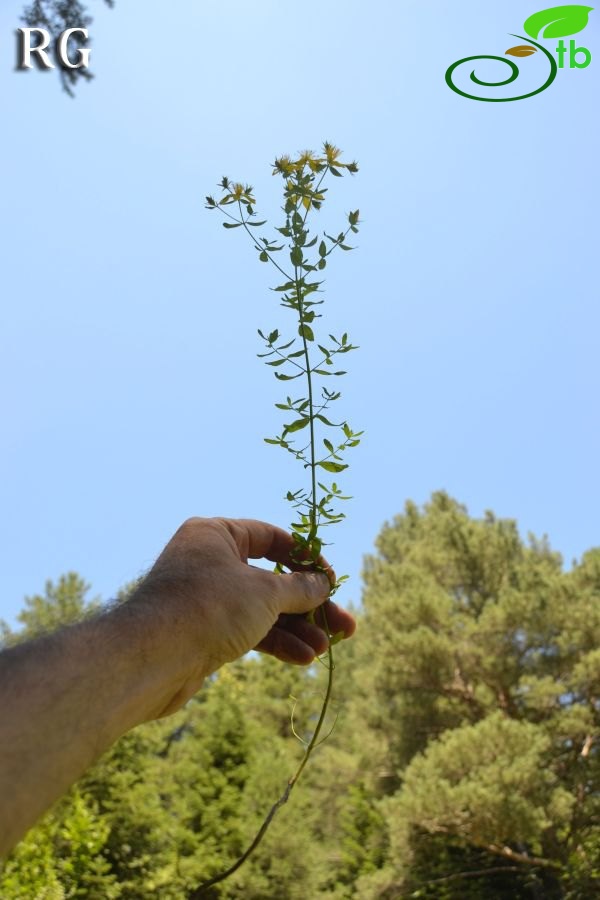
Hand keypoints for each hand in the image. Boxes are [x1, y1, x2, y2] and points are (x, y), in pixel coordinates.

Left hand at [132, 517, 355, 714]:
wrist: (152, 660)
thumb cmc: (210, 608)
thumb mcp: (265, 592)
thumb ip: (299, 588)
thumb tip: (323, 583)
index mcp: (217, 534)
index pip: (271, 538)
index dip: (306, 559)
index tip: (332, 580)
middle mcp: (210, 561)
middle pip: (271, 578)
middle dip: (309, 604)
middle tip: (344, 624)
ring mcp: (206, 598)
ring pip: (262, 609)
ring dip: (296, 628)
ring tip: (327, 648)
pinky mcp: (204, 631)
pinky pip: (248, 630)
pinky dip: (275, 642)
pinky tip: (303, 658)